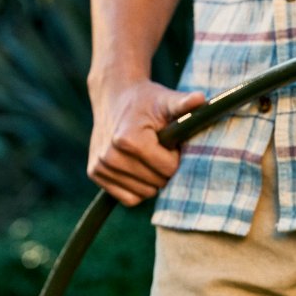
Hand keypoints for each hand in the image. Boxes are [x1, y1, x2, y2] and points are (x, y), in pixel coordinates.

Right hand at [87, 78, 205, 205]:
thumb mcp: (166, 100)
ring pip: (144, 194)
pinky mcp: (95, 174)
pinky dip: (139, 188)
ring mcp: (100, 166)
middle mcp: (110, 156)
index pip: (168, 169)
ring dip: (153, 180)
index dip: (176, 156)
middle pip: (157, 183)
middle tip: (160, 148)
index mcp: (128, 140)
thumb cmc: (147, 100)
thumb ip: (183, 104)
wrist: (115, 96)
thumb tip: (201, 98)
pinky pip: (129, 198)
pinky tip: (139, 167)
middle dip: (165, 168)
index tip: (171, 141)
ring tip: (149, 155)